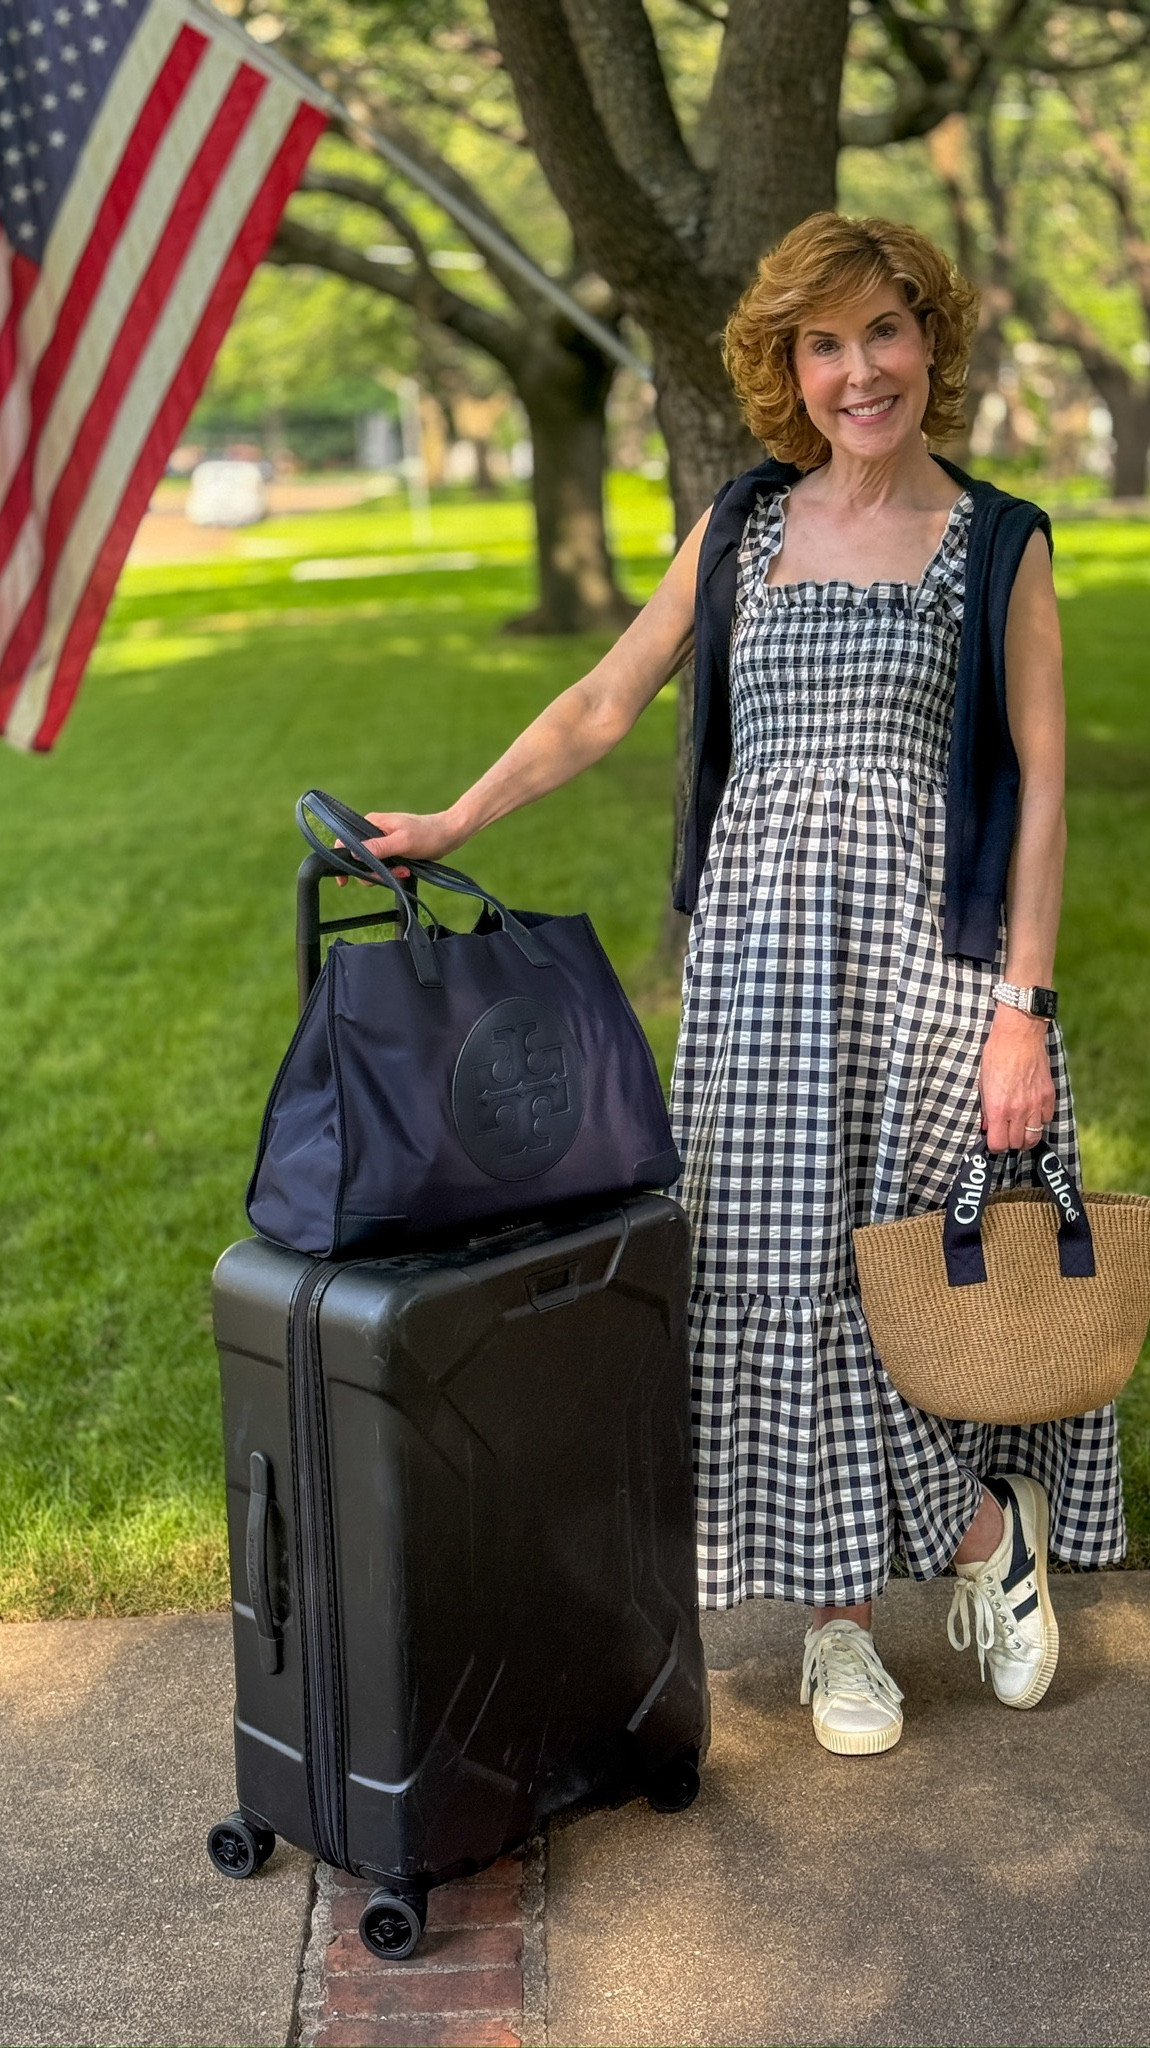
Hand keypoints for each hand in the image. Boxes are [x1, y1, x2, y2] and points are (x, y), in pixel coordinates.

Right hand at [337, 809, 461, 887]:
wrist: (450, 835)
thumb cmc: (428, 834)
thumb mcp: (403, 842)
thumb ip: (378, 847)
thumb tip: (354, 853)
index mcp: (371, 823)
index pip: (347, 842)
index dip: (343, 861)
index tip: (345, 880)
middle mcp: (374, 832)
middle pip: (359, 859)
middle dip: (374, 871)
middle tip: (393, 872)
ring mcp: (383, 842)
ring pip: (373, 865)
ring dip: (387, 873)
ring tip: (404, 870)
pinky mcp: (392, 850)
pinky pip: (385, 866)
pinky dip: (394, 872)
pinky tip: (406, 870)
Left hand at [978, 1006, 1055, 1152]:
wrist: (1018, 1036)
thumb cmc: (996, 1056)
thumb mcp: (983, 1083)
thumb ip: (986, 1108)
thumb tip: (988, 1126)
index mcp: (998, 1109)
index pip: (999, 1144)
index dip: (995, 1145)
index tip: (993, 1139)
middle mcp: (1018, 1111)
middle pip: (1018, 1144)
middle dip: (1010, 1142)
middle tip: (1006, 1134)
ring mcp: (1035, 1104)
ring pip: (1034, 1136)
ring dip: (1026, 1136)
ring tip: (1020, 1129)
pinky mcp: (1048, 1096)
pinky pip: (1047, 1119)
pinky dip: (1039, 1120)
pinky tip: (1032, 1112)